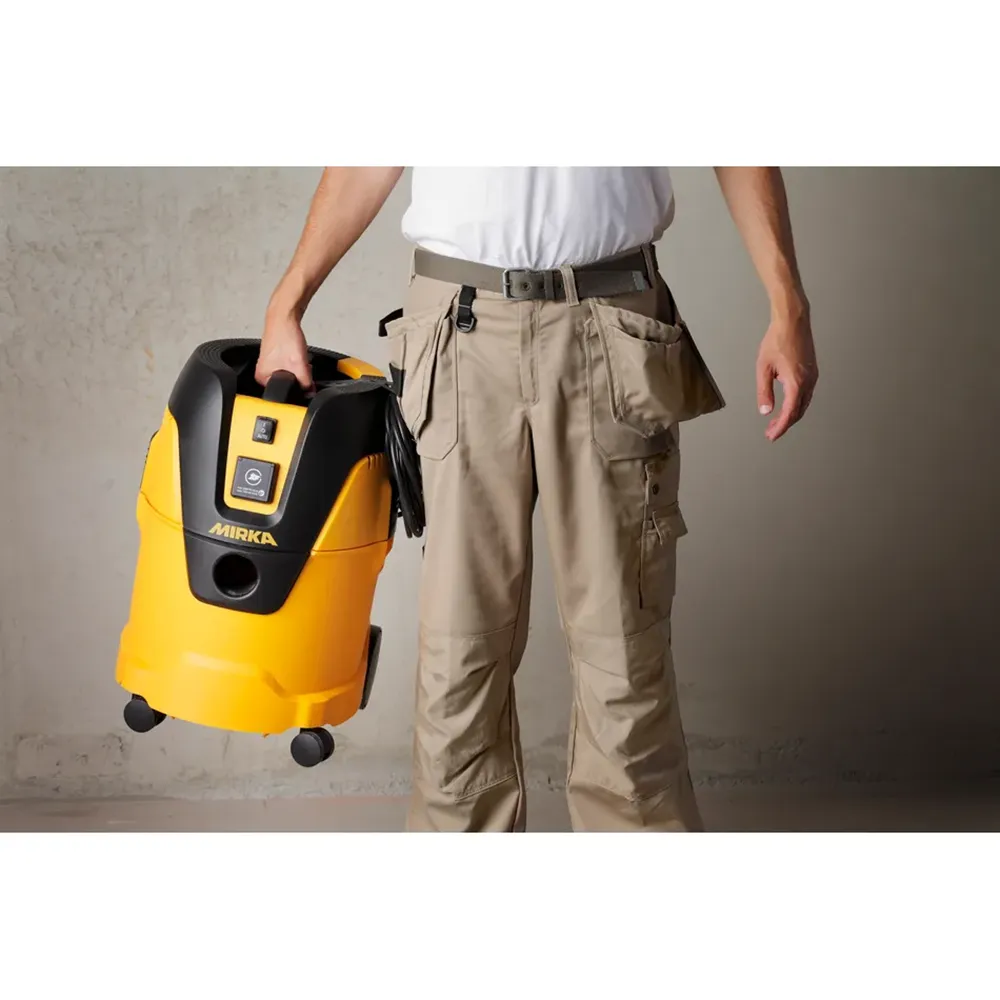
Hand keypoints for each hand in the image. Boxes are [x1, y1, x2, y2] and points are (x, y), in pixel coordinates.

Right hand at [256, 306, 312, 390]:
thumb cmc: (285, 336)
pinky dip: (297, 362)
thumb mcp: (299, 367)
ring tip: (297, 356)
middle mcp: (263, 371)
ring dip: (299, 369)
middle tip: (300, 365)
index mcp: (262, 378)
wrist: (285, 317)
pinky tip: (297, 353)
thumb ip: (306, 384)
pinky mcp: (277, 356)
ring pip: (291, 374)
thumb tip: (310, 393)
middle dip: (299, 378)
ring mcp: (270, 363)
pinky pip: (291, 365)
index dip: (298, 389)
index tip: (303, 380)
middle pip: (288, 384)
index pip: (284, 393)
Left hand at [756, 304, 817, 441]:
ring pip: (804, 403)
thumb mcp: (764, 368)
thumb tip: (765, 411)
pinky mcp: (812, 371)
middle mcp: (808, 381)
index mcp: (796, 382)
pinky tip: (787, 405)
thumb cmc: (777, 340)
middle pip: (799, 411)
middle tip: (771, 432)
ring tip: (776, 422)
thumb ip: (764, 392)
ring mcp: (813, 376)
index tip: (771, 436)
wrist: (793, 321)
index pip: (789, 413)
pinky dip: (797, 404)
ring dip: (791, 415)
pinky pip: (807, 394)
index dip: (780, 427)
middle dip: (785, 424)